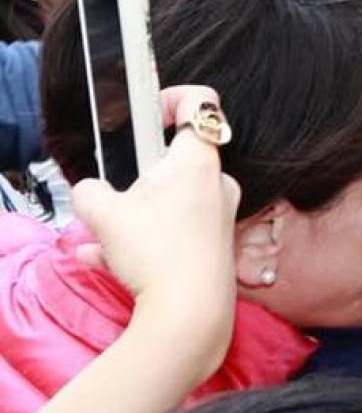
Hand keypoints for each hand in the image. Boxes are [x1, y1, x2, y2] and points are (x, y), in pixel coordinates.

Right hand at [71, 86, 240, 364]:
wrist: (190, 315)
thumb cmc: (155, 254)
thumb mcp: (103, 215)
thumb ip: (90, 192)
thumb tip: (91, 191)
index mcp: (198, 162)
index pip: (200, 105)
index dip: (172, 97)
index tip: (148, 109)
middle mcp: (218, 183)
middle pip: (176, 161)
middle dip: (138, 176)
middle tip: (116, 197)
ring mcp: (220, 216)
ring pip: (168, 203)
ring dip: (134, 216)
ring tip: (102, 239)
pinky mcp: (216, 247)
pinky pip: (173, 234)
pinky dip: (143, 242)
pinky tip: (108, 261)